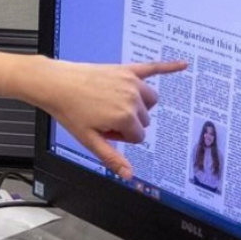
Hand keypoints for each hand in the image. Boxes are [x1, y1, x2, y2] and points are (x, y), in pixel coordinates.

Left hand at [38, 60, 186, 178]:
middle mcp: (132, 98)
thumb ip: (112, 158)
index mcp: (125, 117)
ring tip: (115, 104)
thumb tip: (129, 175)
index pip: (139, 137)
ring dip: (139, 105)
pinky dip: (169, 67)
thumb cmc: (70, 111)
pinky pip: (153, 67)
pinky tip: (183, 64)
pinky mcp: (127, 69)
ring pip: (150, 100)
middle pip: (144, 119)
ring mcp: (131, 82)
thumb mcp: (89, 140)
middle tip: (103, 116)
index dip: (121, 137)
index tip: (105, 129)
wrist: (56, 84)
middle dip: (128, 122)